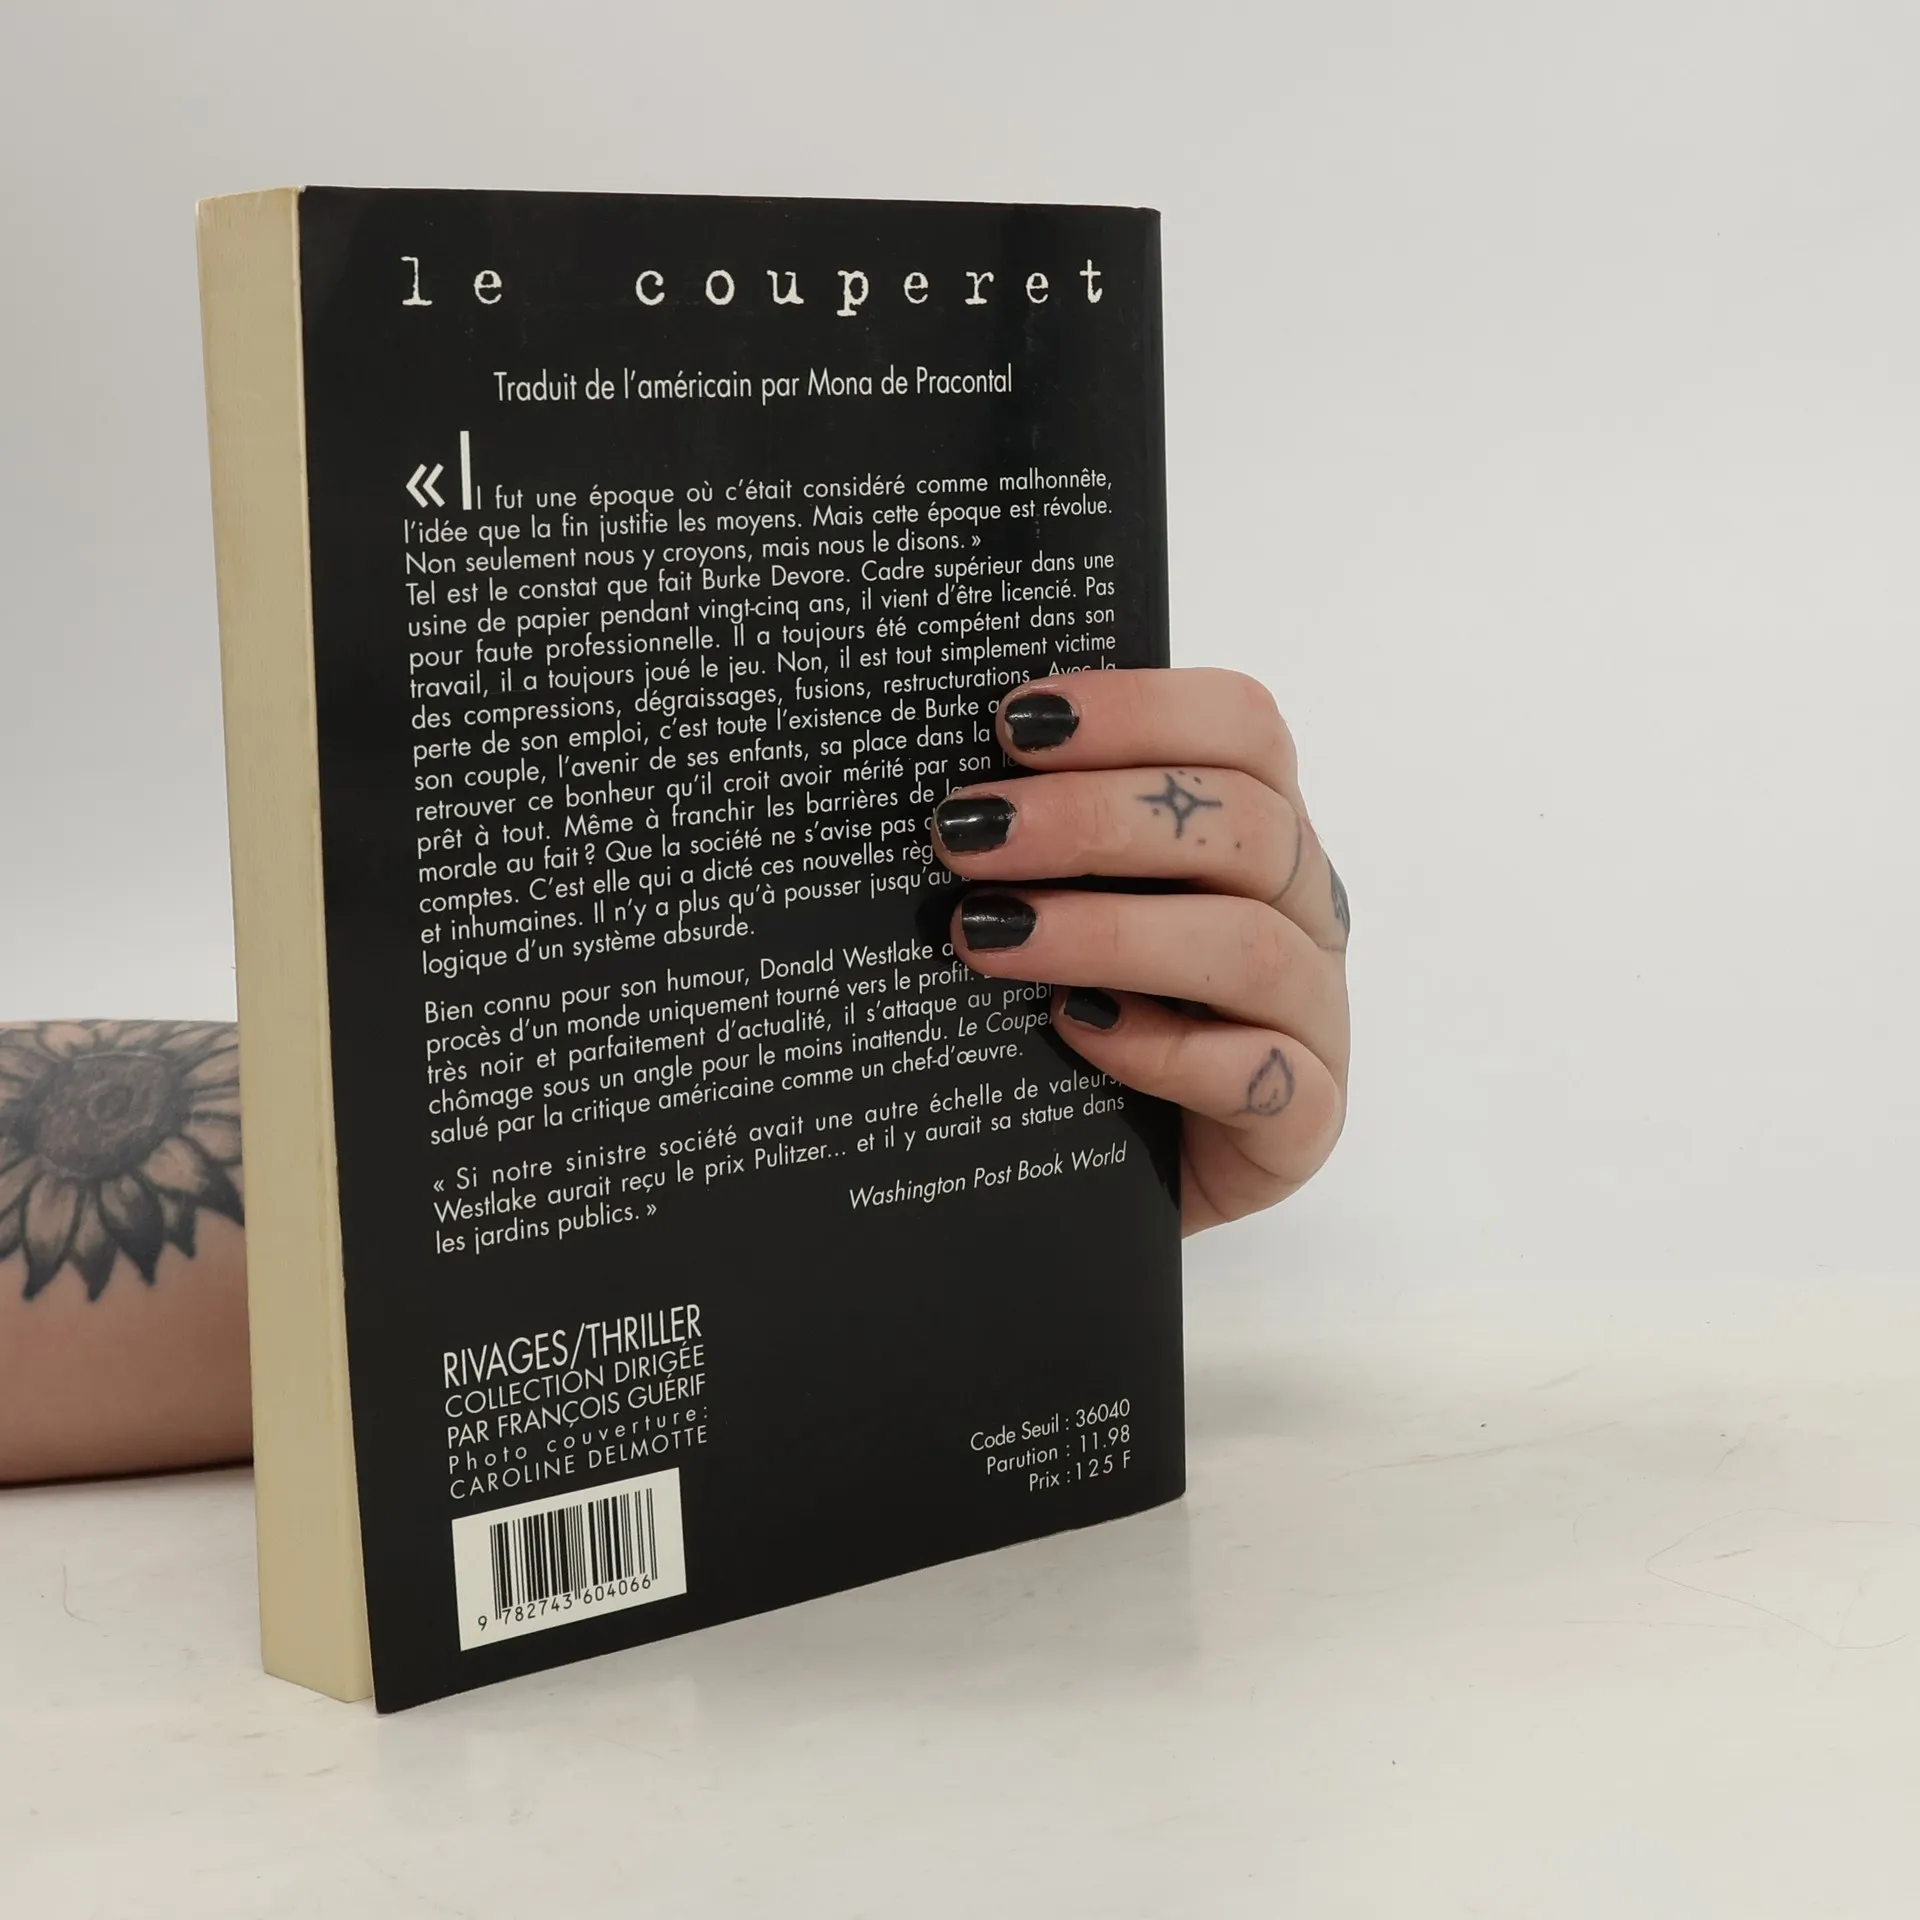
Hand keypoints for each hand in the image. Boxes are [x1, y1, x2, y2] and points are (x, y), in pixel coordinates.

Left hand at [932, 669, 1349, 1233]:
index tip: (1014, 722)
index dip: (1139, 708)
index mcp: (1258, 828)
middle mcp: (1302, 908)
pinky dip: (1165, 1049)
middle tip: (969, 833)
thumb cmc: (1096, 1014)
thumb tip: (945, 792)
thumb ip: (1045, 844)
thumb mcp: (1076, 905)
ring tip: (988, 936)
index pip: (1244, 727)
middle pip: (1245, 824)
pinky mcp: (1304, 1121)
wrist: (1123, 1169)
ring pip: (1249, 946)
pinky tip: (1077, 1031)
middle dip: (1094, 817)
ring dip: (1109, 931)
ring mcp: (1313, 1015)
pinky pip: (1260, 1076)